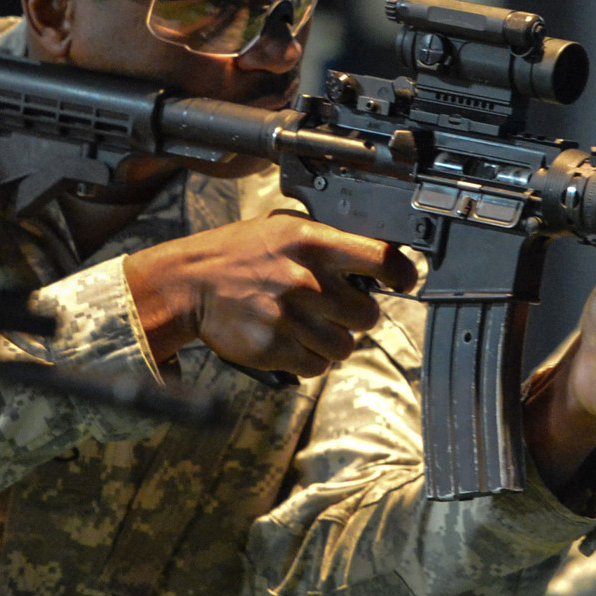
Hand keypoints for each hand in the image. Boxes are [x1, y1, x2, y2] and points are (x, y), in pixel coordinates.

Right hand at [123, 215, 415, 377]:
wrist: (189, 284)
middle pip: (369, 315)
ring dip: (334, 341)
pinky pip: (318, 366)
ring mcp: (290, 317)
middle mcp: (305, 280)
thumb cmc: (239, 254)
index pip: (381, 259)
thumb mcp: (283, 229)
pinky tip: (292, 340)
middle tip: (337, 308)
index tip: (406, 280)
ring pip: (345, 346)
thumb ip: (327, 241)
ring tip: (309, 325)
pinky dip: (310, 359)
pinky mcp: (275, 348)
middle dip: (357, 316)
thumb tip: (376, 256)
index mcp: (311, 243)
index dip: (403, 274)